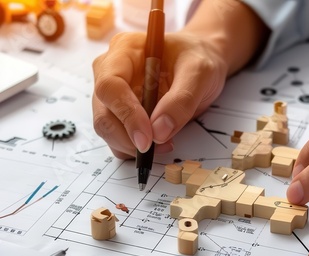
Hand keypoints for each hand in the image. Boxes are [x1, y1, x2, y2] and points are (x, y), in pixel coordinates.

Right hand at [92, 31, 227, 158]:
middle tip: (155, 147)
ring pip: (108, 130)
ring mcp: (114, 95)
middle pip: (103, 113)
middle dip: (127, 137)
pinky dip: (136, 149)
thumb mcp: (198, 72)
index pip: (110, 86)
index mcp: (124, 51)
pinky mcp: (122, 114)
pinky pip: (119, 139)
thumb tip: (159, 131)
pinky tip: (160, 143)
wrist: (202, 61)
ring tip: (165, 143)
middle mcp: (111, 72)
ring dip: (133, 146)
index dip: (126, 114)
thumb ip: (181, 100)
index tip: (147, 137)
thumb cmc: (197, 58)